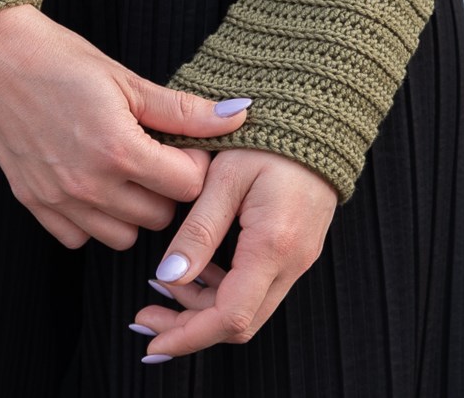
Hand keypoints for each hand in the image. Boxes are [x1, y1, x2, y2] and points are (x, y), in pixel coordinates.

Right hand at [0, 3, 252, 250]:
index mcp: (119, 149)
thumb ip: (183, 109)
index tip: (181, 143)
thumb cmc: (59, 58)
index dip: (193, 164)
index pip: (188, 186)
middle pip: (160, 216)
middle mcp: (89, 184)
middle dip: (167, 187)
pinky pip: (78, 238)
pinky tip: (90, 180)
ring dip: (133, 208)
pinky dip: (92, 219)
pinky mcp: (32, 202)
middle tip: (154, 152)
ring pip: (123, 235)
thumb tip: (238, 114)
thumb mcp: (126, 79)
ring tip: (124, 168)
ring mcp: (58, 198)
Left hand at [132, 148, 338, 359]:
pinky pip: (258, 287)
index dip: (188, 336)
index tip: (152, 343)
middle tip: (146, 317)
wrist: (317, 119)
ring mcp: (297, 258)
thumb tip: (169, 276)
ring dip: (203, 309)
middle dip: (189, 329)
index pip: (231, 316)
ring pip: (248, 307)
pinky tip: (195, 270)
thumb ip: (198, 229)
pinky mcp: (295, 249)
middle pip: (240, 322)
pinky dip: (222, 290)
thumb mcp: (224, 176)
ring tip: (161, 288)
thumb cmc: (268, 138)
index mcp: (274, 245)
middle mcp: (293, 262)